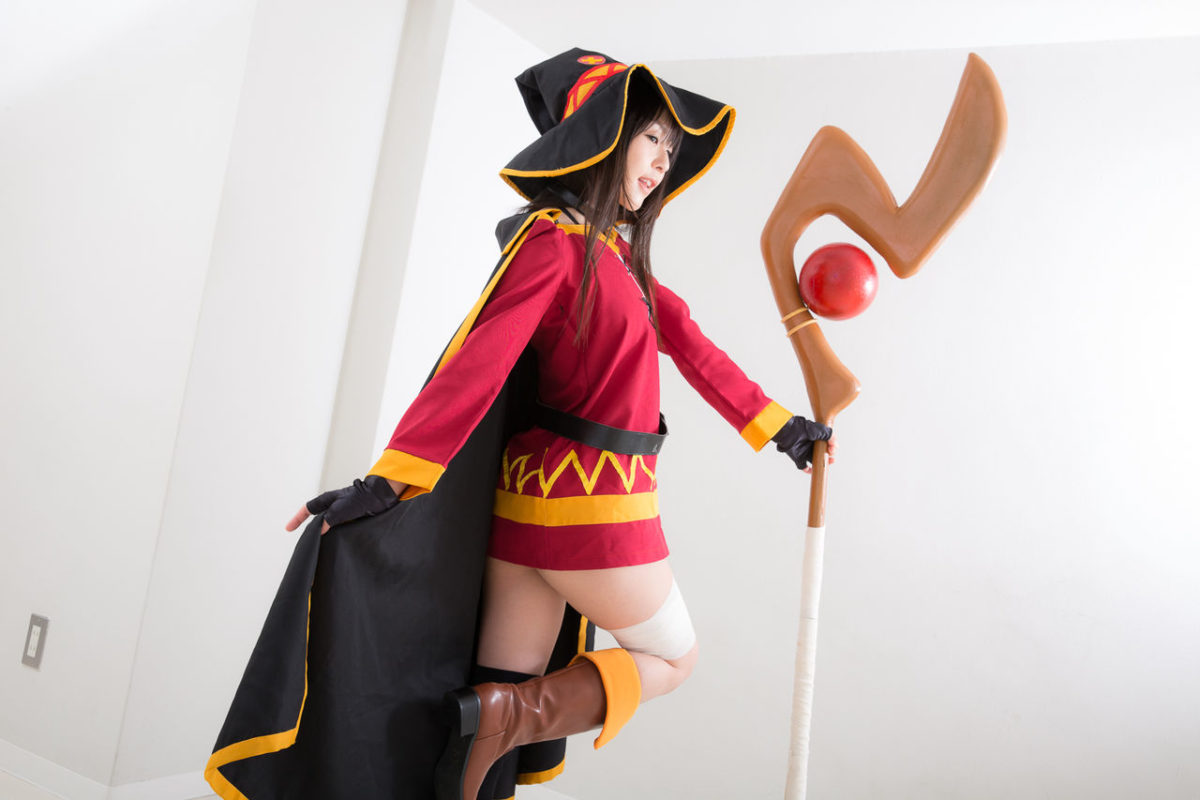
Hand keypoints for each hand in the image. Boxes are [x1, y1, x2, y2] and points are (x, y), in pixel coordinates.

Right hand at [284, 476, 406, 535]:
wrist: (381, 498)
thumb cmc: (362, 498)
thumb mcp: (341, 509)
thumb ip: (329, 520)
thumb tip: (320, 531)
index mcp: (328, 500)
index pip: (308, 509)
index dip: (297, 519)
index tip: (288, 529)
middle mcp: (334, 506)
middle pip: (317, 520)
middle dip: (310, 531)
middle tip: (305, 545)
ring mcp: (343, 513)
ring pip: (329, 527)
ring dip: (324, 536)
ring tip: (319, 549)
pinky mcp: (352, 520)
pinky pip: (340, 530)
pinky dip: (336, 538)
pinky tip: (335, 547)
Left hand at [772, 415, 833, 470]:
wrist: (789, 432)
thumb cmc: (803, 428)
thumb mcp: (820, 429)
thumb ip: (829, 435)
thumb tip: (835, 444)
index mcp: (815, 437)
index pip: (826, 444)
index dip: (832, 447)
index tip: (833, 449)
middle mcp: (810, 445)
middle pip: (822, 453)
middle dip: (829, 456)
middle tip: (832, 457)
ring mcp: (804, 452)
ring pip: (815, 461)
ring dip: (822, 463)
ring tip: (828, 463)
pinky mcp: (798, 458)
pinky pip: (803, 467)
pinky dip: (808, 470)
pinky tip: (814, 471)